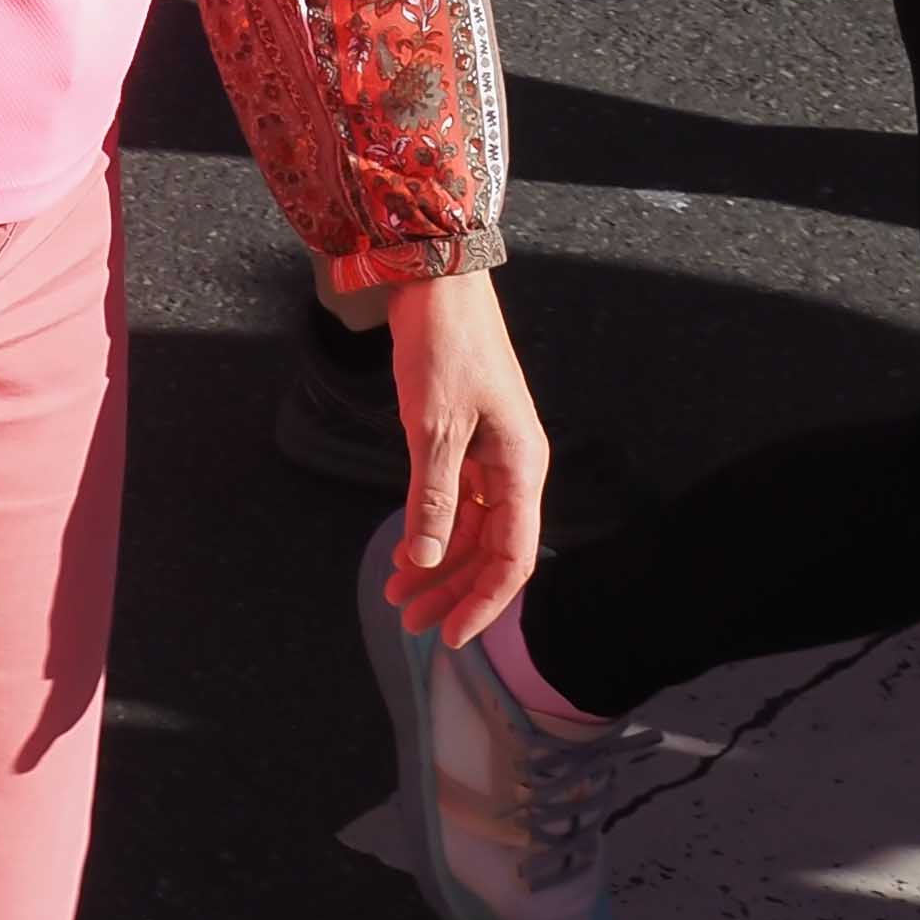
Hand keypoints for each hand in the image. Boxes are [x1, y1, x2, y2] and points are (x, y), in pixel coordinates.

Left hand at [373, 269, 551, 645]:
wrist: (437, 281)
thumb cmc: (442, 347)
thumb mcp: (433, 426)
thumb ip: (434, 497)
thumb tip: (428, 559)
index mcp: (522, 467)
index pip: (512, 558)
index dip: (483, 603)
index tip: (451, 638)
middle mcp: (515, 468)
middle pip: (492, 551)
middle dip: (453, 591)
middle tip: (409, 622)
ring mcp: (493, 455)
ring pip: (473, 530)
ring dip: (438, 564)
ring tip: (398, 595)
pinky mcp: (468, 441)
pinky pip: (458, 502)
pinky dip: (432, 528)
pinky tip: (406, 552)